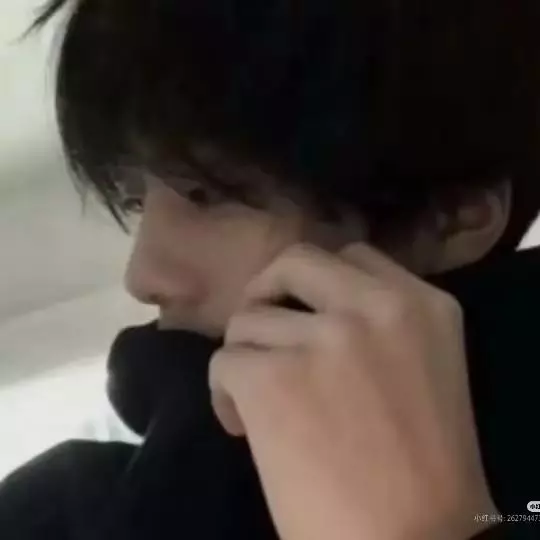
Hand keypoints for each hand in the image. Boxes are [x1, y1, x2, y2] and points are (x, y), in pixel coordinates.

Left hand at [208, 242, 497, 539]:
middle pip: (295, 261)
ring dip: (247, 359)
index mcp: (421, 305)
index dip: (317, 282)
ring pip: (248, 319)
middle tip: (264, 330)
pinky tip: (244, 427)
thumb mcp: (422, 367)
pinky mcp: (272, 378)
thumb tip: (312, 306)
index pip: (353, 255)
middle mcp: (374, 306)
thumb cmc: (422, 467)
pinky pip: (223, 362)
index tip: (303, 308)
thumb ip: (377, 324)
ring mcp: (324, 338)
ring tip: (261, 405)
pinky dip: (224, 394)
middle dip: (269, 291)